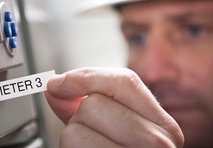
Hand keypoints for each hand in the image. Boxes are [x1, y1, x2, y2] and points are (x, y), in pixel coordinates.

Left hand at [45, 68, 183, 147]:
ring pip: (75, 129)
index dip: (85, 77)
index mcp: (162, 126)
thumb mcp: (117, 129)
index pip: (123, 82)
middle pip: (93, 104)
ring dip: (73, 139)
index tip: (58, 83)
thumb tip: (57, 88)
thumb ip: (87, 105)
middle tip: (93, 135)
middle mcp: (156, 143)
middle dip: (80, 118)